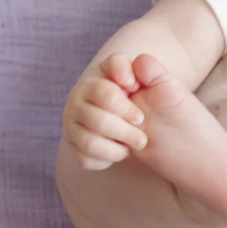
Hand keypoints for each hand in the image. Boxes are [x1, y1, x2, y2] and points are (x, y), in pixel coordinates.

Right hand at [62, 53, 146, 170]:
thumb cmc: (149, 98)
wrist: (149, 122)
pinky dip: (108, 159)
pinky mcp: (74, 146)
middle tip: (142, 135)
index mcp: (95, 79)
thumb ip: (147, 68)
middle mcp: (77, 99)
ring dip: (118, 149)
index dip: (126, 107)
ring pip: (90, 143)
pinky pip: (86, 158)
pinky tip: (120, 151)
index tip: (140, 115)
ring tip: (133, 145)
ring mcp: (72, 123)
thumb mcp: (154, 80)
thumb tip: (130, 75)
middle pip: (98, 121)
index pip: (104, 93)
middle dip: (126, 132)